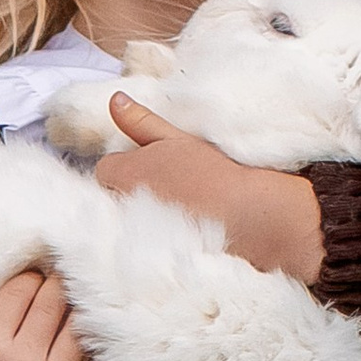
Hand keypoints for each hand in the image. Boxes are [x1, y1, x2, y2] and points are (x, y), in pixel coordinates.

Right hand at [0, 267, 103, 360]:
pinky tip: (91, 343)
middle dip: (58, 282)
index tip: (34, 274)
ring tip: (79, 302)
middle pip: (53, 302)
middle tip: (63, 274)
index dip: (29, 276)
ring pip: (79, 330)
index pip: (19, 291)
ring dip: (79, 312)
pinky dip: (94, 353)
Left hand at [97, 97, 324, 282]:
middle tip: (168, 190)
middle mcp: (125, 206)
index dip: (127, 168)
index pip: (106, 169)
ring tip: (179, 213)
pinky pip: (140, 250)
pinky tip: (181, 236)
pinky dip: (154, 243)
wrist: (255, 218)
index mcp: (127, 173)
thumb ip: (142, 122)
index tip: (154, 169)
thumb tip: (114, 100)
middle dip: (129, 193)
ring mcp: (136, 236)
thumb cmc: (220, 174)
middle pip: (111, 197)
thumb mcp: (179, 139)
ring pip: (125, 223)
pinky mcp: (153, 260)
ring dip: (141, 218)